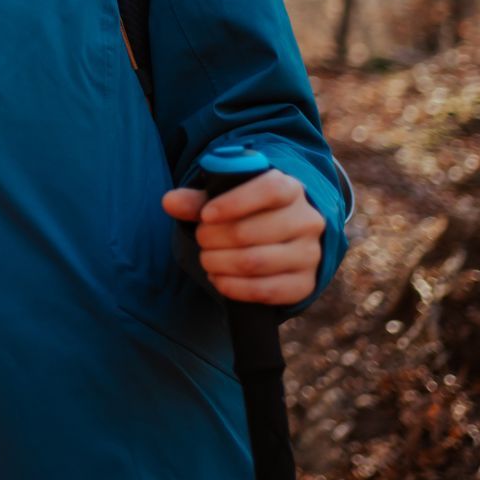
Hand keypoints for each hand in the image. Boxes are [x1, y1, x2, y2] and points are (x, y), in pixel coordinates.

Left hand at [161, 168, 323, 305]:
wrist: (281, 240)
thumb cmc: (248, 214)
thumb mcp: (225, 201)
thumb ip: (197, 201)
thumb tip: (169, 202)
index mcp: (290, 189)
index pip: (268, 190)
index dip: (233, 203)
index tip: (205, 216)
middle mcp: (307, 220)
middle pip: (252, 231)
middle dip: (214, 238)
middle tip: (201, 240)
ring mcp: (309, 254)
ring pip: (256, 262)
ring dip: (220, 263)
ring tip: (206, 259)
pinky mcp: (304, 284)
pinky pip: (267, 291)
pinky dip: (235, 288)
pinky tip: (219, 280)